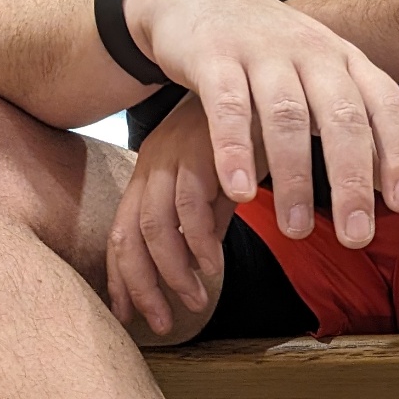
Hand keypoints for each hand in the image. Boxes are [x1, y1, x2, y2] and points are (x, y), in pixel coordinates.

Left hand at [106, 92, 233, 335]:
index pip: (124, 233)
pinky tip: (215, 266)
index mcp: (153, 170)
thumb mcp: (225, 178)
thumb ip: (211, 215)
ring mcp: (173, 156)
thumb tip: (202, 259)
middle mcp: (153, 163)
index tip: (133, 315)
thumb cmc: (254, 126)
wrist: (275, 74)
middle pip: (128, 237)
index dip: (124, 279)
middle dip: (141, 287)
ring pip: (154, 228)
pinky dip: (199, 243)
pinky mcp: (200, 150)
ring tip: (196, 301)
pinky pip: (189, 206)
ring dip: (172, 273)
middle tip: (161, 324)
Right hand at [122, 0, 398, 248]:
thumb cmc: (269, 52)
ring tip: (295, 230)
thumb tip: (390, 186)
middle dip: (352, 180)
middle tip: (355, 235)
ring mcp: (263, 51)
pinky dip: (235, 150)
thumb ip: (355, 124)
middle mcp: (312, 52)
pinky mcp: (214, 55)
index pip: (387, 105)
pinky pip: (228, 107)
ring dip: (295, 177)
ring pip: (287, 117)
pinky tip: (240, 192)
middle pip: (342, 117)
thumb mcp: (320, 77)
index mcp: (345, 60)